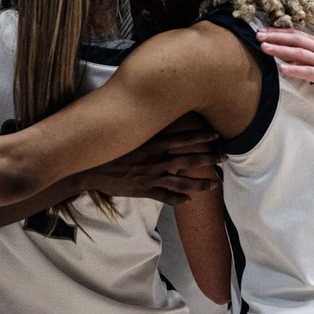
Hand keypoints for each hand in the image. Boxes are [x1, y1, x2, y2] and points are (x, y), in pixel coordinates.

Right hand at [82, 128, 223, 204]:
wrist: (87, 166)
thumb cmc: (107, 147)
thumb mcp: (127, 132)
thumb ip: (142, 127)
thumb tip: (152, 112)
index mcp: (153, 143)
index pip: (183, 139)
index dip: (201, 138)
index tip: (217, 136)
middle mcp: (156, 159)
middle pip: (188, 159)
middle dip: (209, 159)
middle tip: (226, 158)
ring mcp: (150, 176)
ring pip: (181, 181)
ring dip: (200, 183)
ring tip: (215, 184)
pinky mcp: (143, 190)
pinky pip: (164, 196)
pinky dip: (177, 199)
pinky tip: (188, 201)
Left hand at [257, 28, 313, 106]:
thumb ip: (306, 53)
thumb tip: (284, 51)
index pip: (295, 34)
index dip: (278, 31)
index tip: (262, 31)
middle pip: (295, 39)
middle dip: (275, 37)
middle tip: (258, 35)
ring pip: (299, 53)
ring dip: (280, 50)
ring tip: (265, 48)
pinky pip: (308, 71)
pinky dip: (294, 69)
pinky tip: (281, 69)